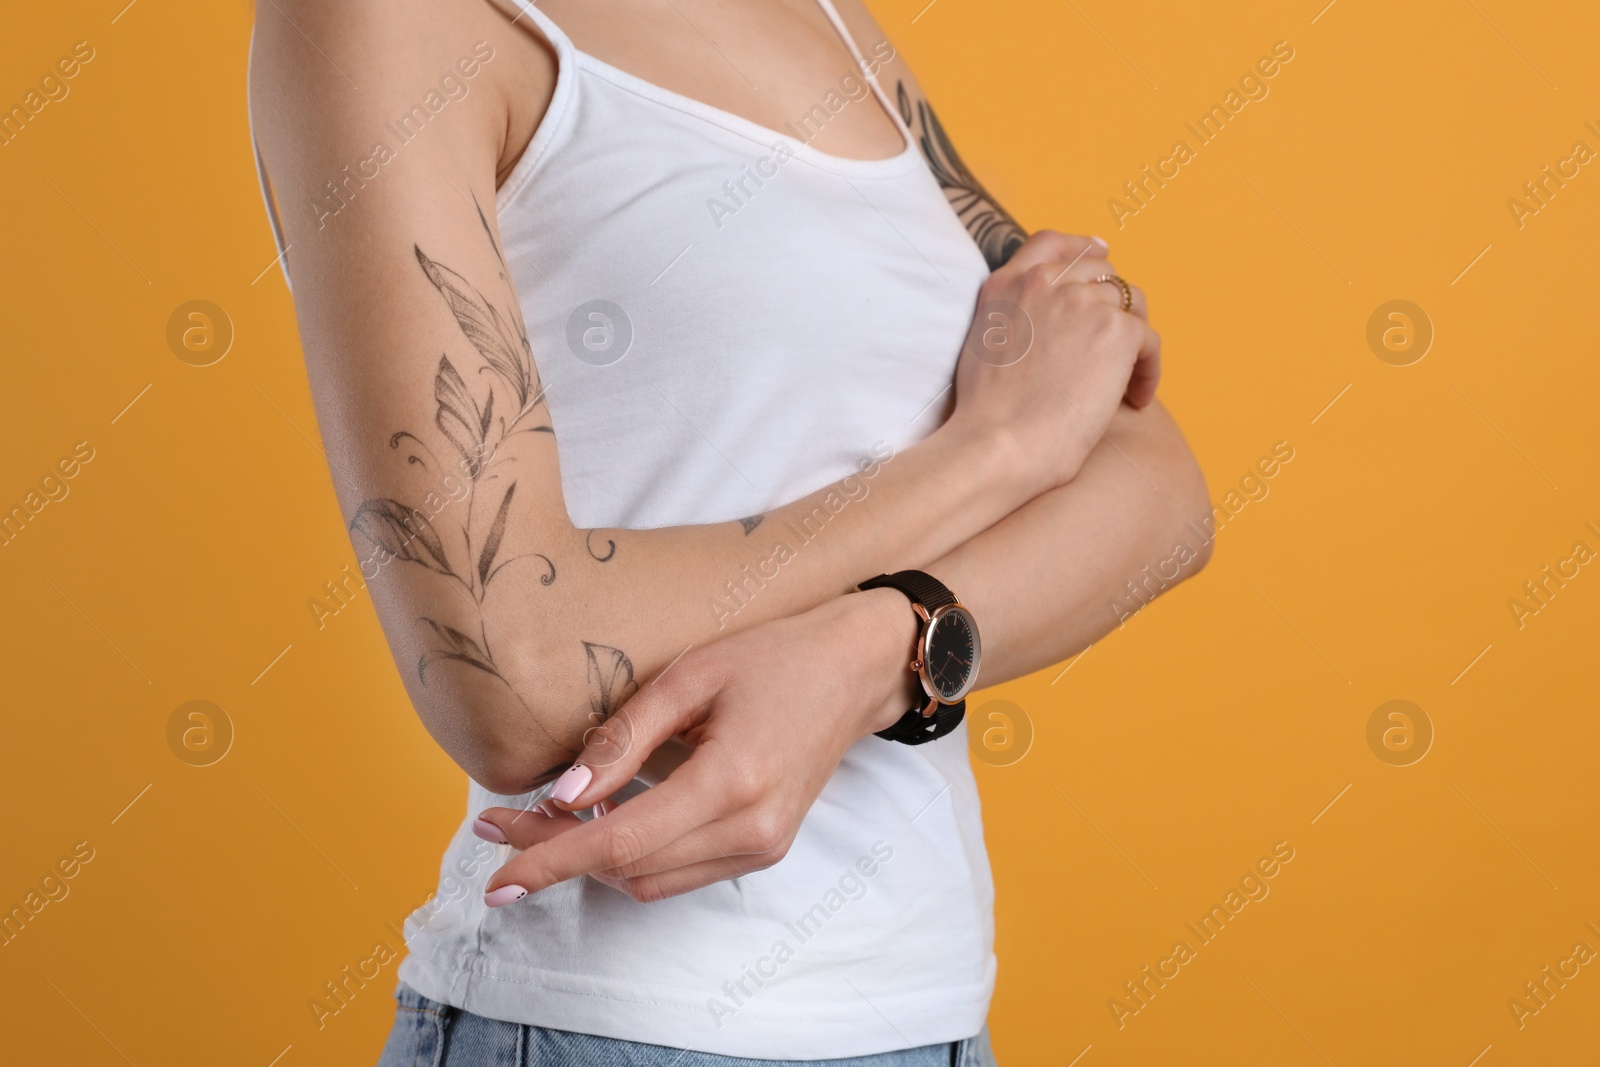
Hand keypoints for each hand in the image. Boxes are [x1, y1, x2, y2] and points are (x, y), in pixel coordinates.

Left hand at [474, 588, 919, 902]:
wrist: (853, 669)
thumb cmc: (773, 657)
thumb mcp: (689, 677)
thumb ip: (622, 739)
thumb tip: (560, 797)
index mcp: (733, 782)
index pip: (621, 842)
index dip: (551, 859)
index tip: (496, 874)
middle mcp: (751, 830)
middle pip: (628, 868)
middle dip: (556, 853)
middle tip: (500, 820)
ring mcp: (762, 847)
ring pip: (650, 882)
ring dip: (591, 861)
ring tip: (542, 820)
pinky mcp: (764, 849)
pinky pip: (679, 873)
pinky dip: (632, 858)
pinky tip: (602, 822)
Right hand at [949, 231, 1159, 492]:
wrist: (999, 444)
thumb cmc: (987, 417)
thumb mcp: (982, 346)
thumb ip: (1012, 317)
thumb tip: (1052, 324)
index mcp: (1005, 285)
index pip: (1051, 244)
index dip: (1082, 247)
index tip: (1102, 253)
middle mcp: (1043, 283)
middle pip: (1102, 275)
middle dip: (1114, 305)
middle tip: (1118, 347)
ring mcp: (1082, 302)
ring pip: (1130, 306)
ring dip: (1133, 343)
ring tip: (1127, 381)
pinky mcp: (1117, 331)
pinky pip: (1149, 342)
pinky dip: (1148, 371)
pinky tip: (1137, 400)